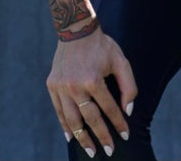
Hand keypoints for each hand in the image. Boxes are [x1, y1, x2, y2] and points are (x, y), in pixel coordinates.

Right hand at [46, 26, 137, 157]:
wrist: (76, 31)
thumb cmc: (102, 46)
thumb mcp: (121, 61)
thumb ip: (128, 86)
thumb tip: (127, 110)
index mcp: (93, 80)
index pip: (109, 108)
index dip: (118, 123)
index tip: (124, 136)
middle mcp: (74, 86)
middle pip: (90, 119)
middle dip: (100, 137)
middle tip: (108, 151)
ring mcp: (61, 87)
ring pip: (72, 119)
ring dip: (81, 137)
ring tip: (90, 150)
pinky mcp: (52, 86)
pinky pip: (59, 111)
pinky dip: (65, 125)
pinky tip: (71, 136)